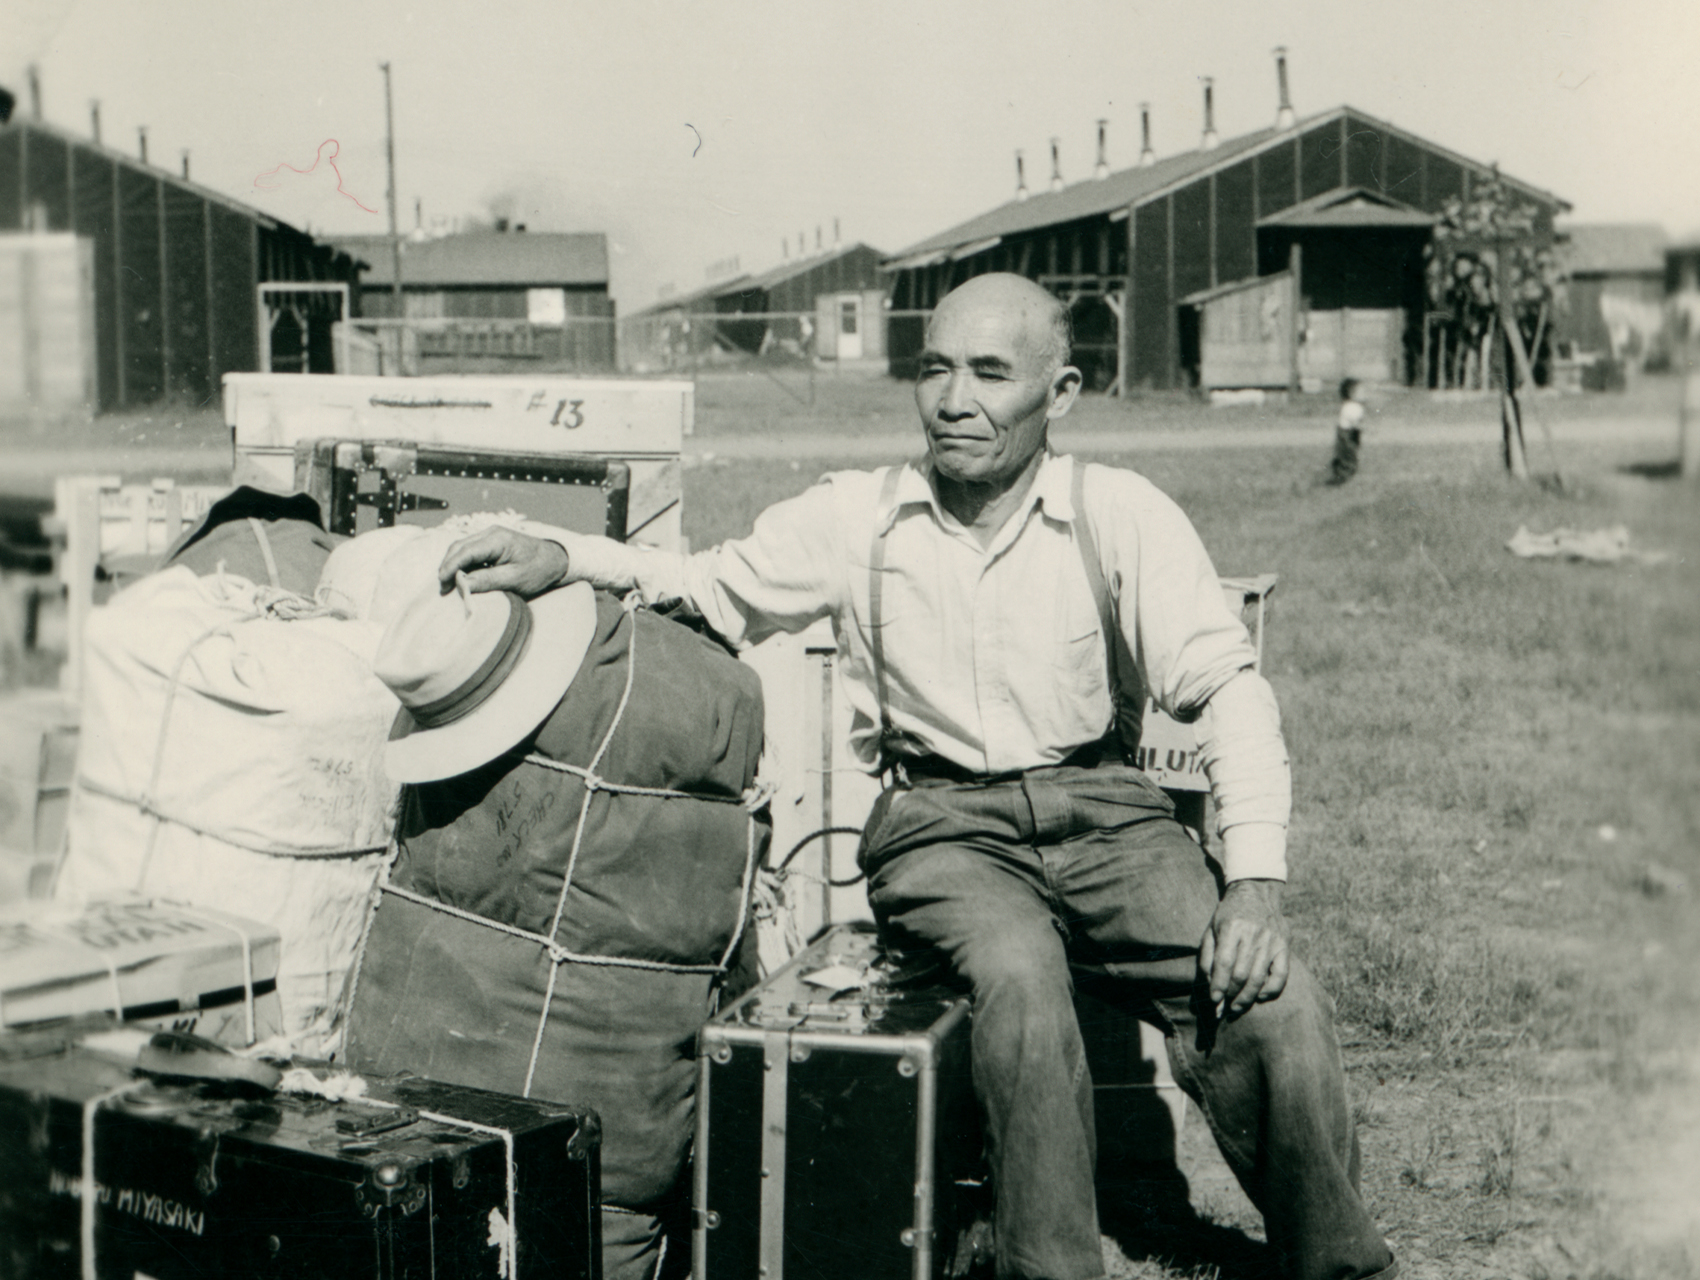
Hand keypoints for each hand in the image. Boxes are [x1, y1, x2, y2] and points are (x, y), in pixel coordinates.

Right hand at [437, 527, 571, 599]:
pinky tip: (459, 578)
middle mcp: (490, 533)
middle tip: (442, 589)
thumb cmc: (538, 570)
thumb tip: (462, 584)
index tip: (442, 585)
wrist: (555, 560)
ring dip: (453, 565)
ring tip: (447, 585)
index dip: (450, 568)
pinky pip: (470, 551)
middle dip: (447, 567)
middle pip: (459, 547)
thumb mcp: (515, 580)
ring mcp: (490, 536)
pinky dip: (462, 563)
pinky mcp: (491, 543)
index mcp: (497, 539)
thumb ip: (488, 580)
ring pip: (462, 548)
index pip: (464, 552)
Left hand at [1198, 878, 1289, 1017]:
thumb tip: (1208, 985)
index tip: (1213, 1000)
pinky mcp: (1284, 947)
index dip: (1218, 984)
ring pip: (1259, 978)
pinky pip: (1281, 975)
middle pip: (1241, 973)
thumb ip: (1207, 956)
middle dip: (1230, 994)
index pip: (1224, 963)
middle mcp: (1253, 934)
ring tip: (1236, 1007)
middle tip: (1223, 1008)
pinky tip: (1259, 996)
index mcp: (1232, 927)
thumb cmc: (1229, 914)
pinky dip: (1271, 990)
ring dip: (1246, 998)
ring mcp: (1271, 941)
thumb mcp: (1211, 928)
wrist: (1256, 892)